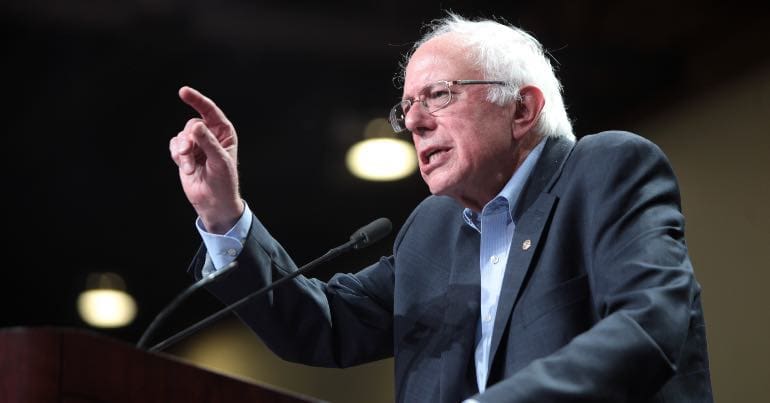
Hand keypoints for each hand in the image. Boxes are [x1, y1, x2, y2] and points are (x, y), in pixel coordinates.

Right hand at [170, 86, 243, 233]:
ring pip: (181, 135)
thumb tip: (195, 126)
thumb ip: (207, 142)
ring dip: (182, 151)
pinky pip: (174, 145)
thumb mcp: (219, 160)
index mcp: (224, 133)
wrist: (214, 202)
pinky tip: (185, 167)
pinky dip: (177, 155)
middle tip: (189, 154)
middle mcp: (210, 135)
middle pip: (192, 124)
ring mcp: (197, 144)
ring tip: (189, 166)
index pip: (210, 111)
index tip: (183, 92)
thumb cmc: (224, 182)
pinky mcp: (185, 154)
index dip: (197, 100)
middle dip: (188, 139)